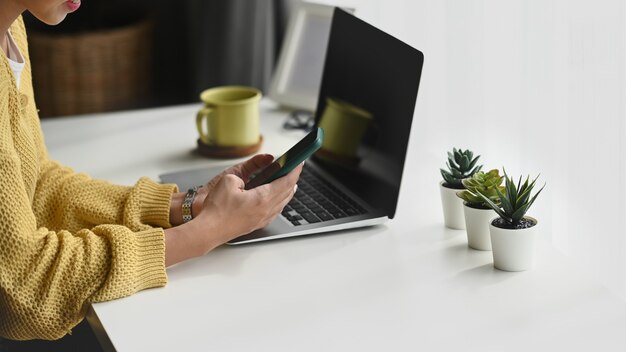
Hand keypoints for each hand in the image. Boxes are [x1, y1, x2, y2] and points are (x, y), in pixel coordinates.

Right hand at [164, 155, 301, 265]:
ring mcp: (263, 219)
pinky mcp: (257, 224)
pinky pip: (275, 210)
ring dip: (288, 190)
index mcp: (263, 198)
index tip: (300, 161)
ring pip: (282, 203)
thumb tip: (253, 174)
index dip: (295, 170)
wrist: (209, 231)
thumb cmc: (217, 209)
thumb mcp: (229, 180)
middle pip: (287, 192)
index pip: (286, 181)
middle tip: (295, 168)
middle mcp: (267, 210)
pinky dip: (280, 200)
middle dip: (293, 179)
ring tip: (289, 181)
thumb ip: (245, 172)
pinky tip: (277, 197)